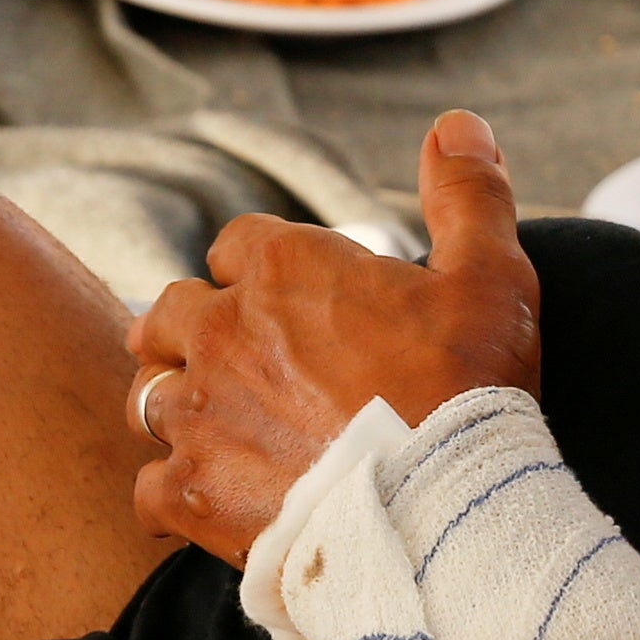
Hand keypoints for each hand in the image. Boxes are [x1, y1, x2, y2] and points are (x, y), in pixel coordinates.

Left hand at [128, 108, 541, 561]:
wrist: (444, 517)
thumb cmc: (470, 393)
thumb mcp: (492, 277)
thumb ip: (468, 194)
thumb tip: (457, 122)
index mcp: (284, 269)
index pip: (235, 246)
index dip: (258, 271)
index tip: (288, 303)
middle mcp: (222, 332)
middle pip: (169, 314)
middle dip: (194, 331)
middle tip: (236, 363)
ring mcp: (197, 414)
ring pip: (147, 396)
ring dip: (179, 407)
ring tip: (219, 432)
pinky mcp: (189, 493)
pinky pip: (148, 488)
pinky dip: (174, 495)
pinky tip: (211, 505)